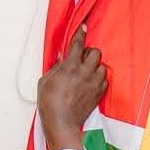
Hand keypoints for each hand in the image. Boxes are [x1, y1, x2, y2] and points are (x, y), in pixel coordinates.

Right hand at [37, 25, 108, 149]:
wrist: (61, 122)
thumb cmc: (49, 102)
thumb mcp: (46, 81)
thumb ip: (56, 67)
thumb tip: (62, 58)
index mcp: (70, 67)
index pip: (77, 44)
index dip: (80, 34)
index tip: (83, 27)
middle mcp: (85, 72)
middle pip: (96, 52)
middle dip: (89, 53)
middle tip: (81, 59)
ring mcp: (94, 83)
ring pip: (102, 66)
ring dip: (95, 67)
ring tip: (86, 73)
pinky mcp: (99, 93)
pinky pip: (104, 80)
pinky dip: (99, 79)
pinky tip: (90, 83)